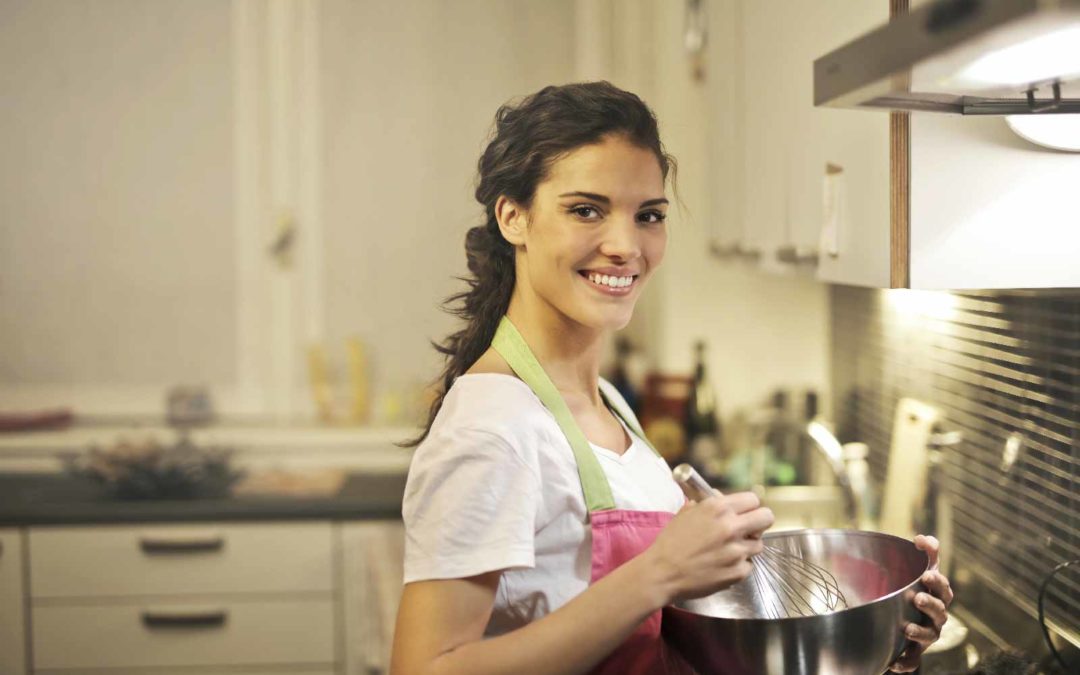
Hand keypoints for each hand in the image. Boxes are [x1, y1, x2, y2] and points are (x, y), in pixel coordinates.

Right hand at [646, 491, 773, 602]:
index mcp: (718, 508)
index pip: (753, 499)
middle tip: (748, 529)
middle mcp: (731, 527)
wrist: (663, 572)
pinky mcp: (738, 572)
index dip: (749, 506)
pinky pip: (748, 565)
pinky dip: (739, 565)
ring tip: (729, 550)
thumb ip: (708, 504)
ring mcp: (737, 551)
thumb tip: (722, 499)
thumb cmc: (670, 541)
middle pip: (767, 517)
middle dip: (759, 522)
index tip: (745, 513)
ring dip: (747, 546)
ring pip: (759, 544)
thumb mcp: (686, 513)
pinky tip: (723, 565)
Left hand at [889, 534, 954, 672]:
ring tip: (908, 628)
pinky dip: (905, 663)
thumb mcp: (919, 569)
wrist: (906, 621)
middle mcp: (935, 616)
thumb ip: (926, 552)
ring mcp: (927, 633)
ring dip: (920, 631)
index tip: (927, 573)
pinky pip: (912, 660)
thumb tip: (923, 537)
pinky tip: (895, 663)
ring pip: (929, 635)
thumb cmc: (916, 590)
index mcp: (936, 595)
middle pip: (940, 611)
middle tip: (918, 597)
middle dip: (931, 604)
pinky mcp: (914, 651)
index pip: (942, 587)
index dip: (938, 580)